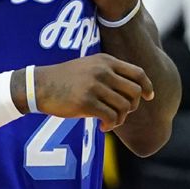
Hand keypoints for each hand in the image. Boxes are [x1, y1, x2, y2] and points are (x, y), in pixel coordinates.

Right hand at [21, 53, 154, 131]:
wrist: (40, 85)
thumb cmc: (66, 80)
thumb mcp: (90, 67)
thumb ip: (110, 73)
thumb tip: (134, 91)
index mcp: (105, 61)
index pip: (138, 73)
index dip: (147, 86)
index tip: (149, 97)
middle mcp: (102, 71)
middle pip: (134, 92)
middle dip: (132, 106)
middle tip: (121, 113)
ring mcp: (94, 86)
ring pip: (123, 107)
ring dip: (120, 119)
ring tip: (110, 122)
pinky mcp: (86, 102)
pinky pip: (110, 117)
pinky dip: (110, 125)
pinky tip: (103, 127)